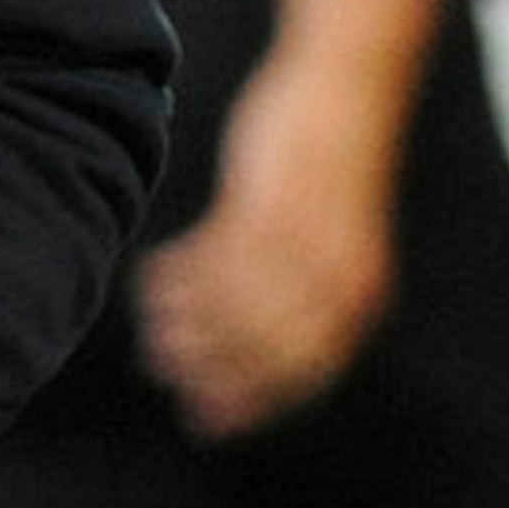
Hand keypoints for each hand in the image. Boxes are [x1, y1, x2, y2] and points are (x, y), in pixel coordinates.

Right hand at [136, 52, 399, 440]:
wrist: (344, 88)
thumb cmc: (331, 165)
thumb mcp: (332, 239)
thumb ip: (304, 293)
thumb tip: (252, 343)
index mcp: (357, 295)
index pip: (300, 372)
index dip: (249, 400)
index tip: (206, 420)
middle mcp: (334, 276)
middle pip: (260, 346)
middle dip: (208, 367)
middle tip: (163, 372)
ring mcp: (299, 238)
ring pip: (229, 303)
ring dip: (185, 321)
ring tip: (151, 328)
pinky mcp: (264, 199)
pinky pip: (211, 256)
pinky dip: (179, 273)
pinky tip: (155, 276)